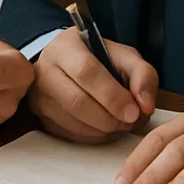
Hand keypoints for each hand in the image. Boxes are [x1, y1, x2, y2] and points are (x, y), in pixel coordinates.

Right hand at [27, 26, 157, 142]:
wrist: (70, 66)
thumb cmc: (99, 60)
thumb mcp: (125, 56)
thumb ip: (142, 74)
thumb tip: (145, 106)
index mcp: (65, 47)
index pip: (86, 72)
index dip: (112, 96)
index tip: (134, 111)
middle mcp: (44, 69)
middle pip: (77, 101)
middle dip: (110, 118)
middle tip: (130, 121)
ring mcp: (38, 95)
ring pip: (73, 123)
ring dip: (104, 130)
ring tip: (120, 123)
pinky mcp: (40, 117)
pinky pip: (69, 135)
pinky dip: (93, 137)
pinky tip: (105, 128)